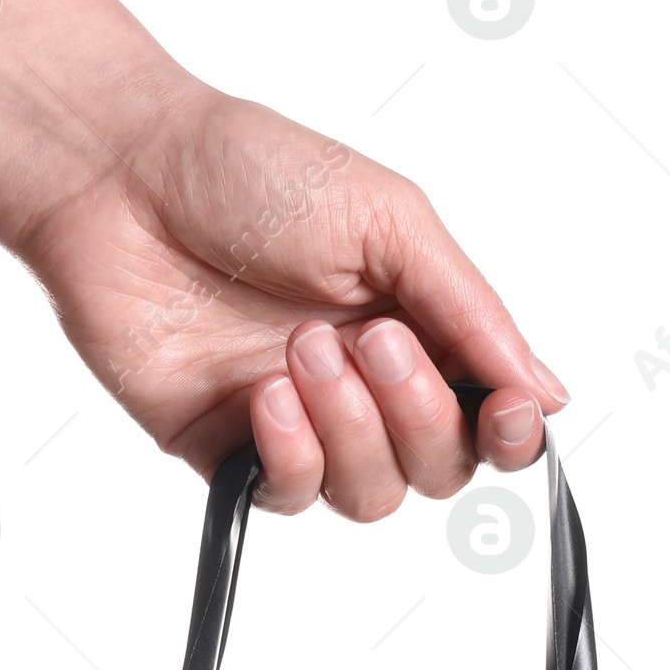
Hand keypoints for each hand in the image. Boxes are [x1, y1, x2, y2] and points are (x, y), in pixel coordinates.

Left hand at [22, 82, 567, 518]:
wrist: (123, 178)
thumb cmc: (249, 171)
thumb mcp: (388, 218)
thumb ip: (470, 311)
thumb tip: (546, 390)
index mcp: (420, 324)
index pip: (490, 416)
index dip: (509, 432)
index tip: (504, 412)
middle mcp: (366, 386)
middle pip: (440, 468)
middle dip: (417, 414)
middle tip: (369, 340)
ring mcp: (300, 424)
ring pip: (372, 495)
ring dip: (350, 428)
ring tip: (302, 348)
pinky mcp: (231, 452)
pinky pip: (291, 497)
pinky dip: (290, 454)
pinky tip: (263, 393)